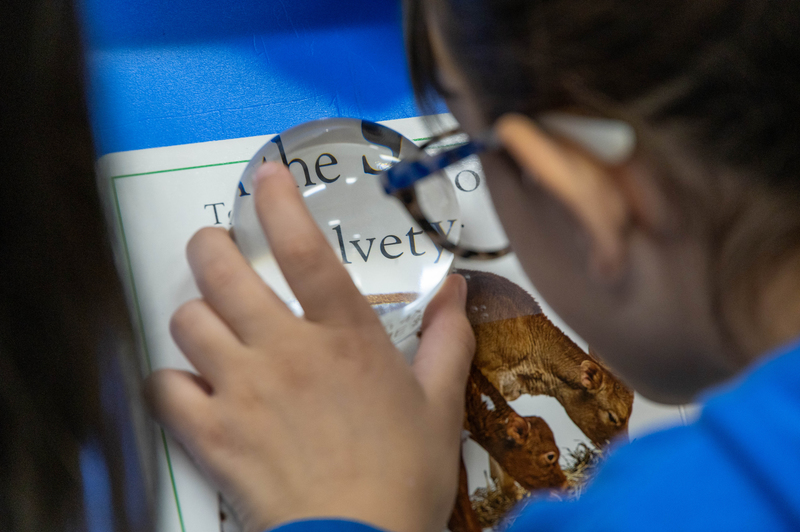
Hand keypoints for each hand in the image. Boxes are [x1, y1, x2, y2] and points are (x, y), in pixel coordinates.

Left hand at [145, 162, 474, 531]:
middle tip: (216, 250)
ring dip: (196, 316)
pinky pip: (166, 387)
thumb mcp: (440, 405)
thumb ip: (447, 340)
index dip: (280, 202)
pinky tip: (194, 388)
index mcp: (344, 337)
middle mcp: (285, 351)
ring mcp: (242, 390)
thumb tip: (457, 290)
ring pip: (187, 321)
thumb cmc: (404, 476)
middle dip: (210, 248)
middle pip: (220, 270)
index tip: (267, 175)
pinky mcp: (211, 433)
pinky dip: (174, 381)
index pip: (304, 250)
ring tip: (212, 326)